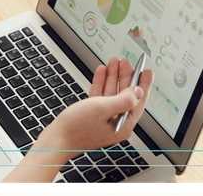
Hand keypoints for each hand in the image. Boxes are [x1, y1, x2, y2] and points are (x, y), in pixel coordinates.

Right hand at [36, 56, 153, 155]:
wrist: (55, 140)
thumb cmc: (76, 129)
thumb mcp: (103, 109)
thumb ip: (123, 99)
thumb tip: (138, 92)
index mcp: (122, 125)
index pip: (138, 101)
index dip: (143, 84)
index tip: (147, 71)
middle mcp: (115, 123)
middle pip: (125, 95)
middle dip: (126, 76)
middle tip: (127, 62)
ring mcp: (103, 120)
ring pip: (112, 93)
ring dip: (113, 77)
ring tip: (114, 62)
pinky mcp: (92, 116)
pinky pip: (100, 96)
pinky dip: (101, 83)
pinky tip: (102, 72)